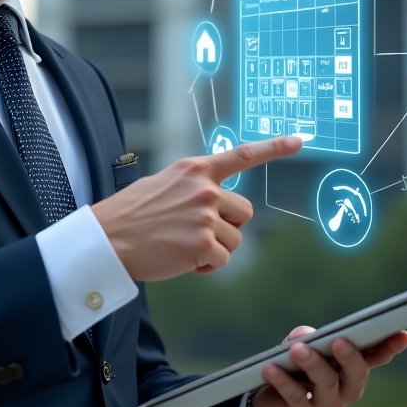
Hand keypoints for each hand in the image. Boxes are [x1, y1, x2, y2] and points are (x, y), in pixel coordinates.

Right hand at [91, 135, 301, 282]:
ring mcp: (205, 215)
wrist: (107, 238)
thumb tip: (217, 200)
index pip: (242, 155)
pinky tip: (181, 260)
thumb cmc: (131, 215)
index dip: (274, 148)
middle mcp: (204, 188)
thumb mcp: (163, 184)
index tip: (299, 140)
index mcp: (195, 169)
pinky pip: (222, 260)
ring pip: (234, 240)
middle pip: (244, 212)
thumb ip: (193, 186)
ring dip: (213, 249)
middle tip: (195, 233)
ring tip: (180, 246)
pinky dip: (205, 266)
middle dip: (227, 227)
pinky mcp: (202, 243)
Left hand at [251, 326, 406, 406]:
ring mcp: (327, 404)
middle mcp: (345, 389)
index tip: (404, 334)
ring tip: (298, 350)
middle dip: (350, 358)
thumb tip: (305, 339)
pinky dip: (282, 379)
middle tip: (340, 341)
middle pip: (355, 374)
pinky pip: (294, 395)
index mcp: (351, 369)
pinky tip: (270, 368)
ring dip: (312, 364)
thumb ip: (305, 338)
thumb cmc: (294, 366)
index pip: (375, 356)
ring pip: (325, 384)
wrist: (270, 401)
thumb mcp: (300, 346)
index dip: (390, 346)